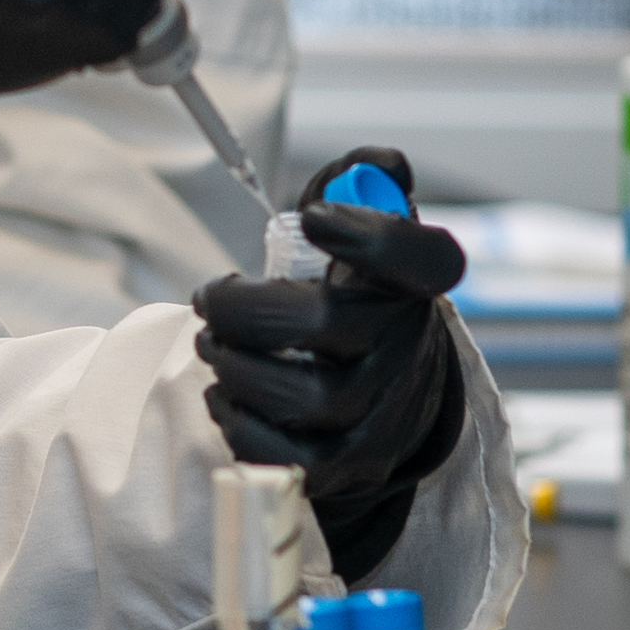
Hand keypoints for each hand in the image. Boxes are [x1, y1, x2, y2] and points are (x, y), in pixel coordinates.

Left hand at [195, 148, 476, 579]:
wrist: (385, 390)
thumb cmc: (356, 296)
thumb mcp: (367, 229)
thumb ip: (364, 181)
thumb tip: (378, 164)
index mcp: (414, 285)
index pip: (420, 257)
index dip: (368, 233)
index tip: (314, 219)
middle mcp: (407, 350)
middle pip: (322, 324)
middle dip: (243, 309)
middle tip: (209, 301)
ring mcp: (383, 415)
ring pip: (299, 396)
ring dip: (232, 365)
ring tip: (211, 345)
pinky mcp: (350, 465)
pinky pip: (286, 455)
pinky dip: (237, 422)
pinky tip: (225, 393)